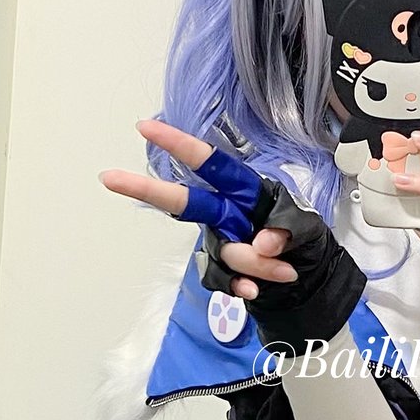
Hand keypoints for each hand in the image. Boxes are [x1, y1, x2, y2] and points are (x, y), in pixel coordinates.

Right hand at [102, 118, 365, 354]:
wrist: (310, 281)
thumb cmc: (306, 241)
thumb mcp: (309, 229)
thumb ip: (289, 228)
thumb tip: (261, 243)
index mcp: (245, 190)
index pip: (211, 163)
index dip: (180, 145)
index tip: (146, 128)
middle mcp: (226, 212)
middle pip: (183, 202)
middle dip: (147, 190)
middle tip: (108, 177)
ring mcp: (219, 241)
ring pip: (221, 252)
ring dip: (255, 266)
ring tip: (285, 271)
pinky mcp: (220, 269)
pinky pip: (219, 279)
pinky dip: (240, 286)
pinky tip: (255, 291)